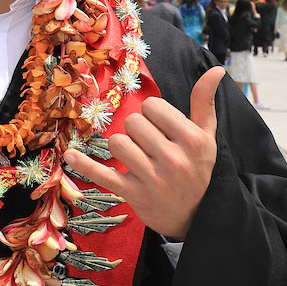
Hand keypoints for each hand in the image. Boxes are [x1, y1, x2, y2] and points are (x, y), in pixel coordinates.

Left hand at [63, 65, 223, 240]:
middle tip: (150, 145)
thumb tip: (216, 69)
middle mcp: (174, 160)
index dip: (152, 113)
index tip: (161, 127)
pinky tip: (70, 155)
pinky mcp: (134, 195)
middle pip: (133, 122)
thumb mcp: (207, 136)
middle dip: (137, 130)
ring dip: (122, 146)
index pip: (152, 106)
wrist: (196, 215)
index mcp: (192, 140)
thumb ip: (205, 101)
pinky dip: (85, 165)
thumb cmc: (198, 168)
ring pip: (117, 143)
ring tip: (138, 157)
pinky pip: (103, 175)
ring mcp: (152, 179)